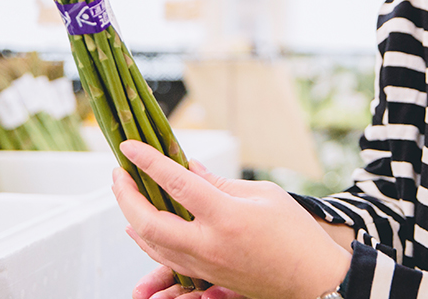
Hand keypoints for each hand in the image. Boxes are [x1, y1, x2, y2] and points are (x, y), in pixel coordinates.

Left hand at [113, 140, 351, 298]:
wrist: (310, 280)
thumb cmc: (294, 232)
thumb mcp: (264, 194)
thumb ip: (222, 183)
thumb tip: (189, 168)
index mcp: (227, 216)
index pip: (178, 184)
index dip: (150, 162)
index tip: (130, 147)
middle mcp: (209, 244)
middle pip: (150, 223)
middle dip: (125, 196)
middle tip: (117, 173)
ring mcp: (205, 265)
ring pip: (152, 245)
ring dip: (132, 216)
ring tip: (123, 191)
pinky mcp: (206, 277)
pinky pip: (165, 258)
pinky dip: (147, 239)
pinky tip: (139, 226)